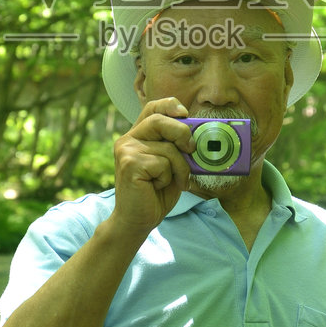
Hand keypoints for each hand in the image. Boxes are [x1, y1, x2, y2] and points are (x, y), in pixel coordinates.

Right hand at [109, 96, 194, 240]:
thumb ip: (177, 148)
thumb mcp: (171, 166)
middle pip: (160, 120)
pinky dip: (168, 178)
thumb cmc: (155, 194)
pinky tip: (157, 187)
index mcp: (138, 136)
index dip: (170, 105)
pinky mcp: (129, 164)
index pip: (152, 108)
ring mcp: (126, 150)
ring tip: (174, 181)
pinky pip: (163, 163)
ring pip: (168, 147)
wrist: (137, 221)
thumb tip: (199, 135)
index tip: (184, 113)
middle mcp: (128, 139)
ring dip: (180, 168)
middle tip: (191, 150)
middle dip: (182, 133)